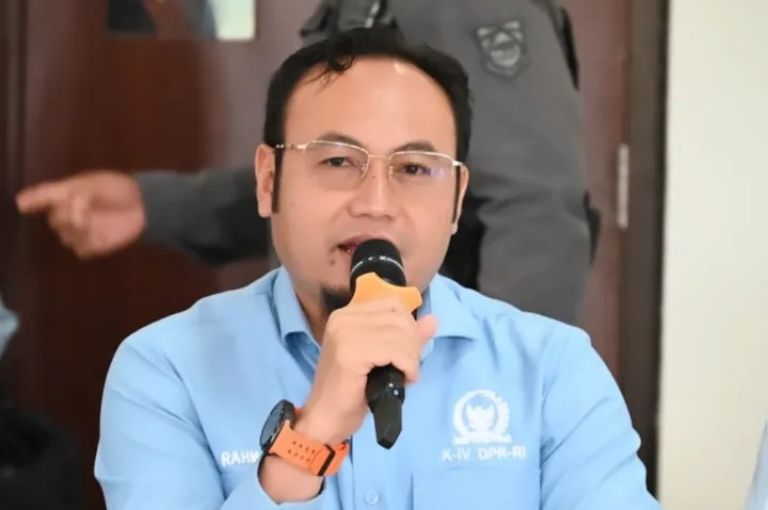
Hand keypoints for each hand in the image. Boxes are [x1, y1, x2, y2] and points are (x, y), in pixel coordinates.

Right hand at [16, 170, 145, 258]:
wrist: (145, 206)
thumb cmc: (119, 190)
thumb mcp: (97, 185)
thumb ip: (79, 198)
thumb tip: (72, 217)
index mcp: (68, 192)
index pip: (44, 195)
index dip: (33, 199)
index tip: (22, 204)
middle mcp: (70, 211)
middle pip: (55, 219)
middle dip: (68, 216)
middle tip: (84, 212)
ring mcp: (80, 230)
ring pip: (66, 236)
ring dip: (79, 231)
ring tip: (96, 222)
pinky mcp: (93, 245)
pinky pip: (81, 250)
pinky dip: (89, 244)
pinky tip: (102, 236)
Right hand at [297, 296, 437, 443]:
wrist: (326, 419)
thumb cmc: (351, 392)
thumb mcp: (382, 358)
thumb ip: (405, 337)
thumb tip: (432, 320)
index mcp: (347, 315)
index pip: (393, 305)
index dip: (409, 328)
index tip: (407, 353)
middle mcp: (344, 318)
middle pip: (399, 318)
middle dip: (413, 345)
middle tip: (408, 369)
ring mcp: (345, 333)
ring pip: (400, 334)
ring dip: (411, 358)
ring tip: (405, 376)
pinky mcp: (351, 352)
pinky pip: (396, 351)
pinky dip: (408, 366)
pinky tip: (404, 380)